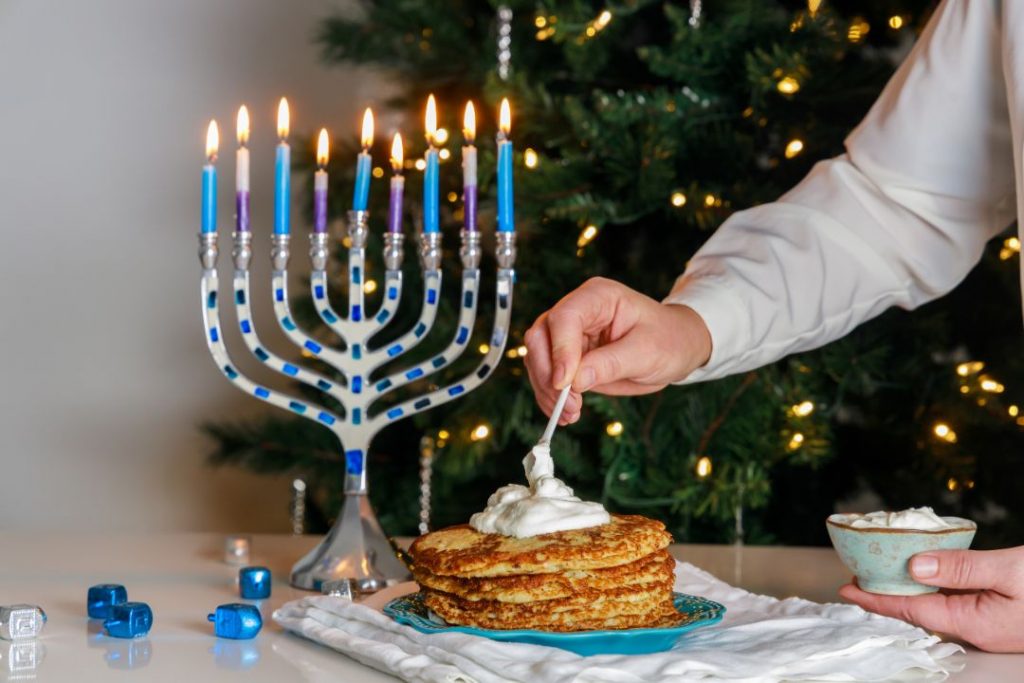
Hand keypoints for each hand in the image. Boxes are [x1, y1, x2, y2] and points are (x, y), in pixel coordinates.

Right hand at [523, 277, 711, 423]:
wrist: (676, 347)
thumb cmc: (668, 339)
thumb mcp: (647, 352)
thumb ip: (611, 363)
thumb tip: (576, 381)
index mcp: (597, 297)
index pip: (564, 318)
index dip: (560, 350)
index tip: (565, 384)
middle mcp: (577, 311)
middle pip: (540, 337)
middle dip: (548, 375)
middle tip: (569, 404)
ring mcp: (569, 335)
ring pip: (537, 359)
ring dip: (547, 391)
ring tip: (571, 414)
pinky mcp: (567, 357)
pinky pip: (547, 376)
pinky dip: (551, 398)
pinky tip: (566, 414)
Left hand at [839, 547, 1023, 652]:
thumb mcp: (1009, 569)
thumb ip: (961, 567)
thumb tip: (914, 564)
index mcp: (974, 623)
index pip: (911, 610)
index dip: (876, 599)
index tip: (846, 589)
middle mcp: (977, 628)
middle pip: (919, 610)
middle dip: (887, 594)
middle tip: (858, 574)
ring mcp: (990, 624)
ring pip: (937, 605)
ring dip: (910, 589)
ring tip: (883, 570)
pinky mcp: (1000, 615)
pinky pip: (957, 601)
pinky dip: (935, 585)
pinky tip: (926, 572)